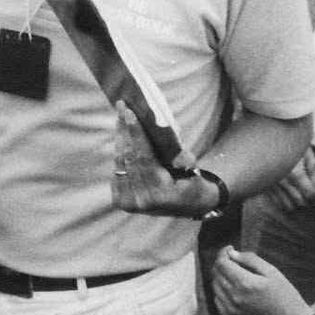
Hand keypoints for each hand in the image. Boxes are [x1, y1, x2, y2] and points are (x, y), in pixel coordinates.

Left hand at [108, 102, 206, 216]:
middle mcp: (141, 200)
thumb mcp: (196, 174)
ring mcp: (129, 202)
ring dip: (121, 137)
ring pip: (120, 160)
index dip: (136, 133)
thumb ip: (185, 159)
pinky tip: (123, 134)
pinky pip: (118, 168)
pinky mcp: (121, 201)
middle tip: (122, 106)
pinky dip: (121, 151)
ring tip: (121, 116)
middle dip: (125, 129)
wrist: (189, 208)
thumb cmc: (195, 187)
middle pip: (128, 156)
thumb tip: (171, 139)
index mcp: (160, 194)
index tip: (130, 113)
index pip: (144, 158)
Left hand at [210, 247, 313, 314]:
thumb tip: (232, 253)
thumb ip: (251, 260)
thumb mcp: (273, 273)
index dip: (223, 253)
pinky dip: (221, 292)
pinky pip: (218, 302)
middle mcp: (235, 297)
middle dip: (222, 263)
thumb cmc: (286, 298)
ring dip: (220, 277)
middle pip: (216, 273)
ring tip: (234, 274)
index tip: (230, 249)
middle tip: (232, 260)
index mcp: (245, 283)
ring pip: (215, 287)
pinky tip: (232, 290)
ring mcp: (232, 311)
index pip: (222, 263)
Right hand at [268, 148, 314, 210]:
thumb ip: (314, 174)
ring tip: (302, 199)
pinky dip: (284, 202)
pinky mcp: (263, 184)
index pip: (311, 195)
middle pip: (300, 202)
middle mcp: (282, 180)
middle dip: (310, 204)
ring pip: (287, 205)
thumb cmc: (291, 142)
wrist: (267, 136)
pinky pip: (275, 201)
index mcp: (295, 172)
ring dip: (297, 205)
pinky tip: (289, 196)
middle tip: (314, 202)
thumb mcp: (307, 154)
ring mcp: (271, 183)